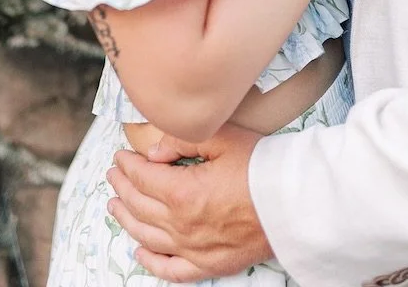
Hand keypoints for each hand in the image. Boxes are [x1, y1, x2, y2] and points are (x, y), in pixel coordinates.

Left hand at [106, 125, 268, 282]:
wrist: (294, 203)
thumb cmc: (261, 166)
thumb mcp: (223, 138)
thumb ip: (183, 139)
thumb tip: (155, 152)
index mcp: (183, 192)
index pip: (142, 178)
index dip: (127, 165)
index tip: (120, 156)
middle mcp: (182, 225)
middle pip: (139, 206)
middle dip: (122, 188)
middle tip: (113, 175)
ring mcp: (194, 249)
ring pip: (147, 237)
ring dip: (127, 220)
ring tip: (115, 206)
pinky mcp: (209, 265)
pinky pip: (171, 270)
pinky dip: (151, 262)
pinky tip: (140, 253)